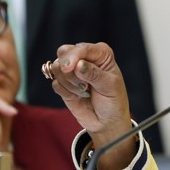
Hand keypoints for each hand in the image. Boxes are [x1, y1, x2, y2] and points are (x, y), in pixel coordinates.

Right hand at [45, 42, 134, 169]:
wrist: (106, 121)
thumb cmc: (114, 100)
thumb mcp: (109, 86)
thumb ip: (94, 74)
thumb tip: (78, 65)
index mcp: (100, 53)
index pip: (81, 48)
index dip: (73, 56)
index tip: (69, 68)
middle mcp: (85, 57)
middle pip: (64, 53)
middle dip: (69, 70)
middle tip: (84, 85)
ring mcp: (72, 70)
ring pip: (57, 68)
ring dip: (70, 84)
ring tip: (85, 91)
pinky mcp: (63, 83)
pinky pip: (55, 83)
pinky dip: (66, 92)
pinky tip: (78, 96)